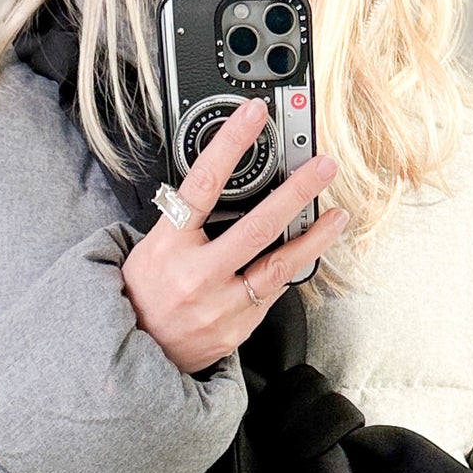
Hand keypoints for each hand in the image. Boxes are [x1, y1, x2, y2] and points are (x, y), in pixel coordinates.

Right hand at [120, 98, 346, 375]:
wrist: (136, 357)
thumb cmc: (141, 297)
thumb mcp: (149, 249)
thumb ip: (183, 221)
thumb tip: (217, 185)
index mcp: (169, 246)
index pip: (202, 184)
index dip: (231, 144)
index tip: (255, 115)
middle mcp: (198, 275)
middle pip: (258, 226)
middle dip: (296, 192)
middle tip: (323, 167)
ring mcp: (221, 305)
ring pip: (279, 266)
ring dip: (314, 237)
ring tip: (336, 216)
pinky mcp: (238, 328)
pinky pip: (272, 293)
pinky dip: (290, 270)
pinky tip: (306, 253)